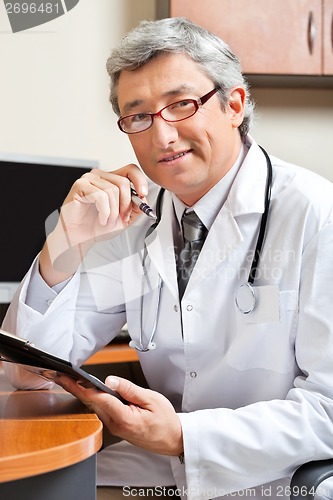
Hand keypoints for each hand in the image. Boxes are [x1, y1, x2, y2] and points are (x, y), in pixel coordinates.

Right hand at [39, 164, 148, 284]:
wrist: (80, 238)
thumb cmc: (97, 226)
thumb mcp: (124, 218)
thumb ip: (136, 207)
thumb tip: (144, 199)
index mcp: (110, 180)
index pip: (130, 169)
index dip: (139, 180)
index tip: (143, 195)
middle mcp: (99, 176)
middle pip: (123, 182)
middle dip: (126, 204)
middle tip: (122, 218)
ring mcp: (88, 179)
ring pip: (112, 190)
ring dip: (114, 211)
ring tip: (108, 221)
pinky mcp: (80, 186)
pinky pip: (100, 196)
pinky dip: (104, 211)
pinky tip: (101, 218)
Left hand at [57, 375, 183, 456]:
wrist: (173, 439)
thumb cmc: (165, 420)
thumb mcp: (151, 399)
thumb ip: (129, 389)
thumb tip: (110, 380)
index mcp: (124, 418)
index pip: (98, 399)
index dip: (81, 387)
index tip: (69, 379)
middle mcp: (115, 425)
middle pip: (91, 403)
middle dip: (74, 389)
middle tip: (60, 375)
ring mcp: (114, 428)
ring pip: (94, 407)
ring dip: (81, 394)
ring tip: (69, 380)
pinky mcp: (115, 427)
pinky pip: (101, 411)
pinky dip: (92, 400)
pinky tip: (86, 391)